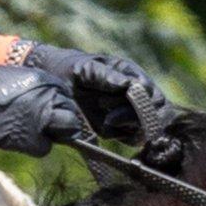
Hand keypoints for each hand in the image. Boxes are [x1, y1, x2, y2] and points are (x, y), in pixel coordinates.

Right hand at [0, 49, 91, 154]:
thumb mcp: (20, 80)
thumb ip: (39, 92)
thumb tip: (52, 108)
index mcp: (47, 83)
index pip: (69, 105)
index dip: (62, 111)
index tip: (54, 115)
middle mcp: (47, 101)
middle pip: (68, 122)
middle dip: (61, 126)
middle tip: (46, 127)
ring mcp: (38, 120)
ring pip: (56, 137)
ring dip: (46, 136)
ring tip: (25, 130)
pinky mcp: (27, 138)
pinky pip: (42, 147)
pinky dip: (33, 146)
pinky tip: (18, 138)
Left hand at [22, 41, 186, 161]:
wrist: (53, 82)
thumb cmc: (71, 69)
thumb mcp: (87, 68)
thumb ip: (106, 76)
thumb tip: (128, 85)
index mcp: (131, 76)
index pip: (152, 94)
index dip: (145, 101)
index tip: (129, 100)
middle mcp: (133, 96)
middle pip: (152, 115)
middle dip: (135, 118)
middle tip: (112, 117)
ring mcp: (125, 113)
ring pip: (141, 128)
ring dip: (125, 127)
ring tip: (105, 119)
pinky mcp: (115, 128)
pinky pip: (127, 138)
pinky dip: (118, 135)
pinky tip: (104, 128)